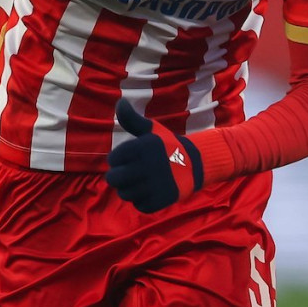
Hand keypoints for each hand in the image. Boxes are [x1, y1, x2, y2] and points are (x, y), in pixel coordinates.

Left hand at [106, 98, 202, 212]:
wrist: (194, 163)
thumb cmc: (167, 145)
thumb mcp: (151, 129)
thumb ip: (131, 118)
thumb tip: (119, 101)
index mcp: (141, 148)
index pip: (113, 159)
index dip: (118, 159)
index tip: (128, 158)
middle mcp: (145, 167)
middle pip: (113, 179)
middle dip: (118, 176)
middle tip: (128, 173)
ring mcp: (152, 186)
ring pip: (124, 194)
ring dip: (129, 189)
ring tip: (140, 181)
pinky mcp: (159, 201)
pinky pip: (138, 205)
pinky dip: (142, 200)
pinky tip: (150, 191)